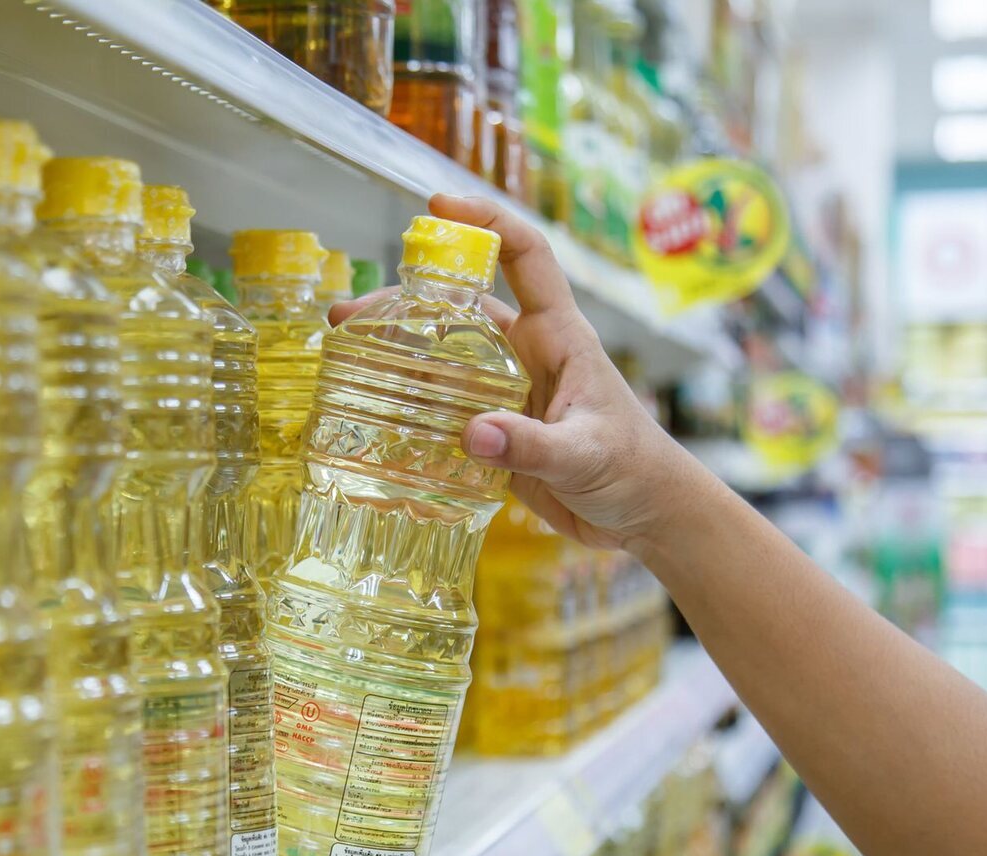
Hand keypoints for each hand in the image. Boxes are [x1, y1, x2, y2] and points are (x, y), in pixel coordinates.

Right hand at [330, 194, 711, 553]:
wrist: (644, 515)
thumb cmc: (632, 470)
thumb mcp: (584, 456)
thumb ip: (531, 446)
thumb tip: (472, 435)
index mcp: (558, 337)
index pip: (525, 256)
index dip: (486, 222)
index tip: (437, 208)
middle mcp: (528, 354)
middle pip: (459, 310)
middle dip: (405, 304)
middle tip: (348, 318)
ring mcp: (508, 393)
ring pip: (443, 359)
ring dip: (396, 354)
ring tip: (343, 356)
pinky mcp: (497, 432)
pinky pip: (444, 409)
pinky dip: (409, 406)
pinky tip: (372, 410)